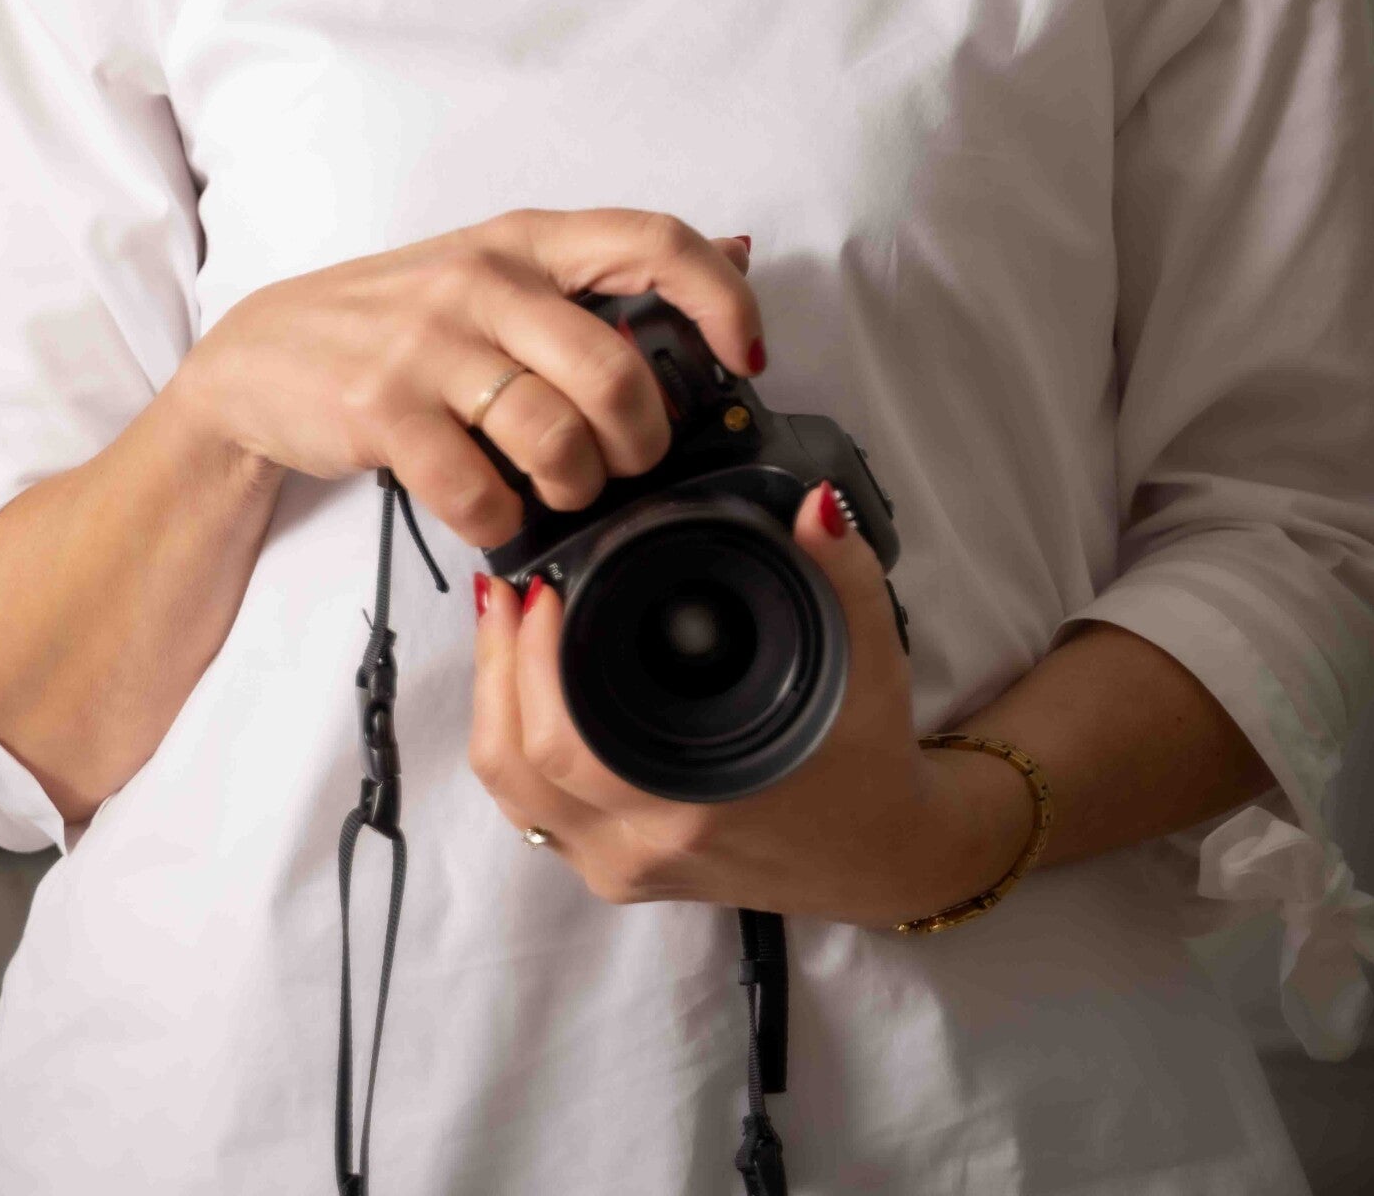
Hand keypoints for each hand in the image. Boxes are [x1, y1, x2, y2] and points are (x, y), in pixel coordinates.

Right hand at [174, 211, 761, 545]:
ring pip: (556, 437)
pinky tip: (492, 510)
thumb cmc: (399, 323)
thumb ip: (601, 276)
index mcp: (527, 240)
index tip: (746, 358)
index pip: (656, 241)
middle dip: (642, 441)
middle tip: (629, 463)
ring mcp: (428, 344)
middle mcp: (484, 279)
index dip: (722, 301)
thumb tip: (738, 252)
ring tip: (559, 491)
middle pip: (616, 372)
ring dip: (574, 487)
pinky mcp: (381, 410)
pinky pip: (478, 491)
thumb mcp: (496, 275)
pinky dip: (500, 520)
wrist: (257, 361)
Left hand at [468, 479, 1035, 928]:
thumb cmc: (869, 755)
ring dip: (493, 703)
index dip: (531, 660)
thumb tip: (814, 504)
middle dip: (497, 664)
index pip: (564, 741)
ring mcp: (622, 867)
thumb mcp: (868, 656)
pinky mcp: (615, 871)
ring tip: (504, 623)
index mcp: (696, 799)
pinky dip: (511, 742)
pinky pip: (533, 810)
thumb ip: (841, 575)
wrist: (880, 853)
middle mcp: (645, 844)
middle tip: (511, 588)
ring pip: (513, 793)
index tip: (540, 586)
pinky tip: (518, 682)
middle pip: (516, 764)